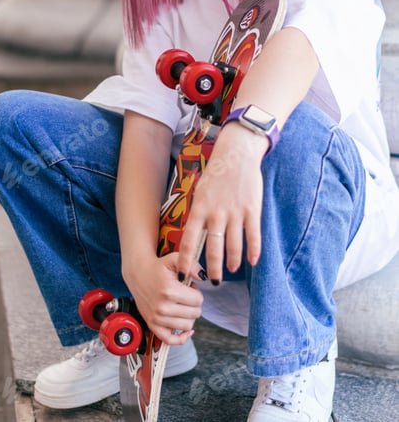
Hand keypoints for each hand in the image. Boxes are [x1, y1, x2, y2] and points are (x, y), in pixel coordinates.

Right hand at [123, 252, 203, 344]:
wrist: (138, 274)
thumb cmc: (157, 267)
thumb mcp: (174, 259)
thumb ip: (192, 265)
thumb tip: (204, 277)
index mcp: (170, 291)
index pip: (198, 300)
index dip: (196, 292)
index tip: (189, 287)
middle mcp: (163, 307)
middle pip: (195, 314)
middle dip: (194, 304)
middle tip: (185, 295)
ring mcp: (157, 318)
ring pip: (187, 325)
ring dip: (188, 316)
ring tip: (181, 305)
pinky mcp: (152, 325)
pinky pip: (170, 340)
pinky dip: (181, 337)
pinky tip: (186, 329)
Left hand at [177, 123, 265, 282]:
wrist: (236, 155)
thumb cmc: (216, 175)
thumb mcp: (200, 193)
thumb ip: (198, 214)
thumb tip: (194, 237)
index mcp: (199, 208)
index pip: (188, 240)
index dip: (185, 260)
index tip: (183, 275)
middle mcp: (216, 213)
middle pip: (213, 248)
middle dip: (213, 268)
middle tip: (213, 281)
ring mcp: (235, 212)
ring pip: (234, 245)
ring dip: (232, 261)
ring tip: (231, 270)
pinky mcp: (252, 210)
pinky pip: (253, 236)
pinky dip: (253, 251)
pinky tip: (252, 261)